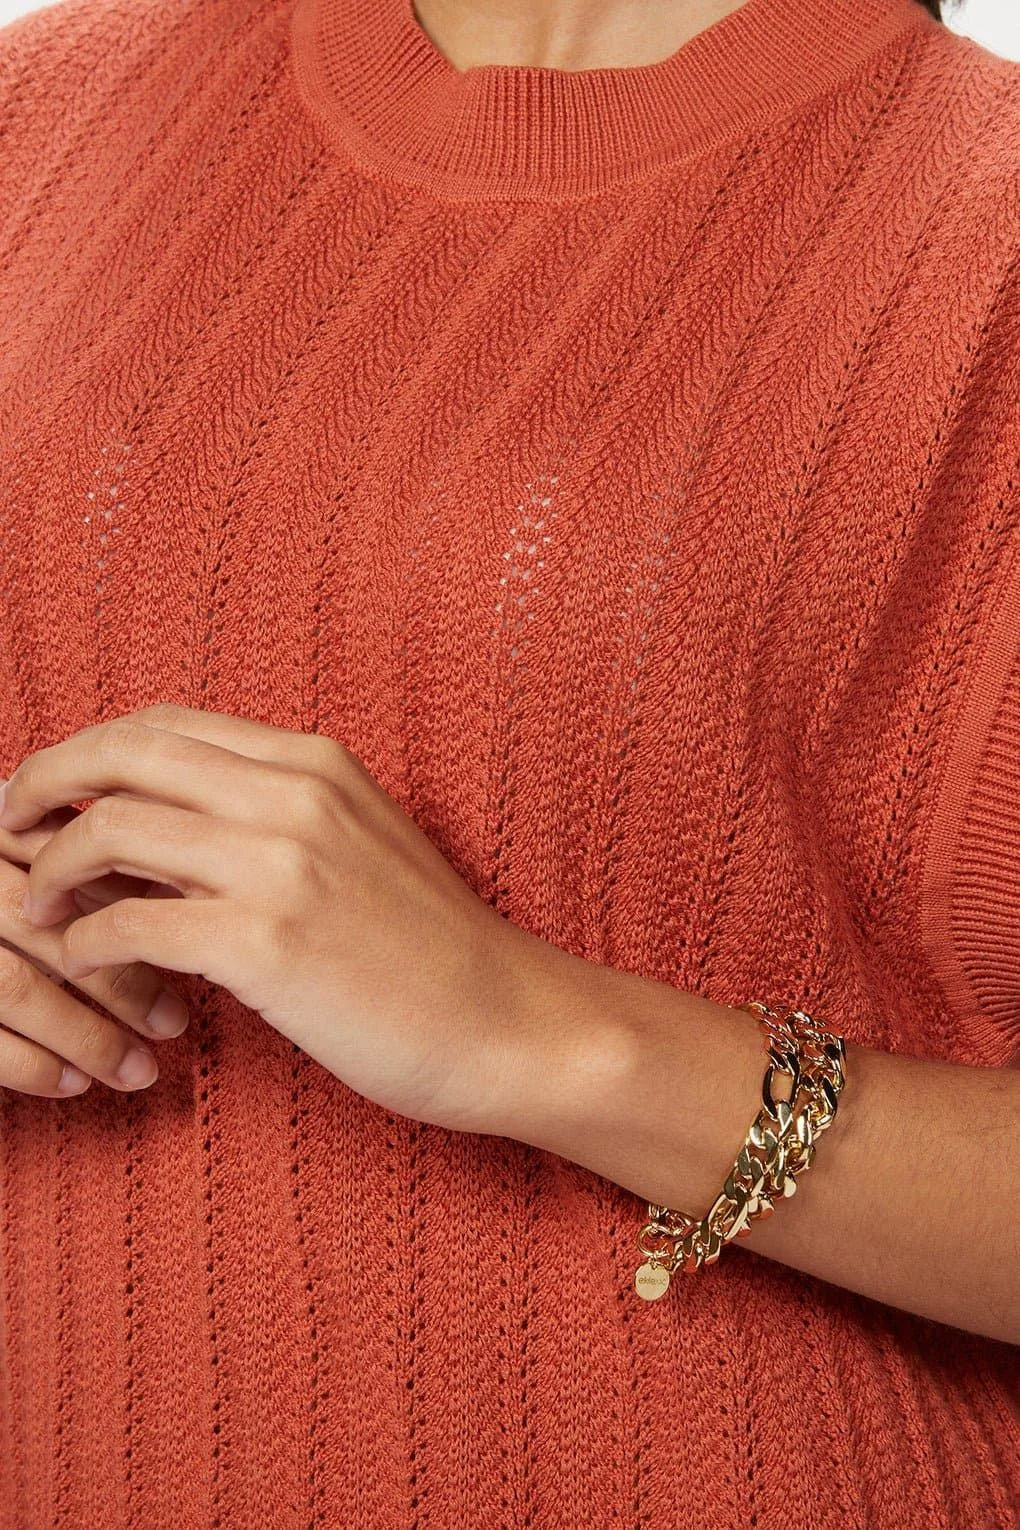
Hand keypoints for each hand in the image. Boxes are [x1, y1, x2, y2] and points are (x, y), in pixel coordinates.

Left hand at [0, 704, 542, 1132]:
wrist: (505, 1020)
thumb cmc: (430, 947)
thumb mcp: (360, 844)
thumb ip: (275, 816)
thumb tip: (174, 823)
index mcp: (314, 761)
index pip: (164, 723)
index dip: (86, 750)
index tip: (48, 788)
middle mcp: (294, 793)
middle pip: (124, 752)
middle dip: (41, 782)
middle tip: (4, 824)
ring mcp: (281, 864)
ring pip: (113, 829)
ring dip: (49, 867)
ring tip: (32, 903)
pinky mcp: (266, 943)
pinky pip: (130, 924)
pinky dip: (85, 942)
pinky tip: (85, 960)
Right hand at [0, 824, 188, 1096]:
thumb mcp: (10, 858)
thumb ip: (71, 859)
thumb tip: (173, 884)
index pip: (70, 863)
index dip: (134, 907)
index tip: (192, 944)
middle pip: (50, 927)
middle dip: (123, 981)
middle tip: (176, 1024)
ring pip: (14, 988)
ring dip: (88, 1036)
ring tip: (139, 1071)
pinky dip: (30, 1065)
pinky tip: (74, 1084)